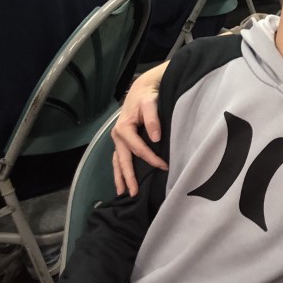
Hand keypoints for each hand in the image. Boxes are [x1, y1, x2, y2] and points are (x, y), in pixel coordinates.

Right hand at [111, 63, 167, 195]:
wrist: (142, 88)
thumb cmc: (147, 95)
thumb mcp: (150, 103)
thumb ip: (152, 119)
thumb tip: (156, 138)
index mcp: (123, 128)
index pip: (138, 149)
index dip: (151, 159)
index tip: (164, 167)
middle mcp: (118, 136)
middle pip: (123, 160)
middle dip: (128, 178)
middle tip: (133, 194)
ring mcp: (118, 139)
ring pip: (118, 162)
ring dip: (120, 177)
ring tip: (122, 193)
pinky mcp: (121, 140)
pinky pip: (119, 158)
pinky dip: (120, 169)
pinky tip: (122, 180)